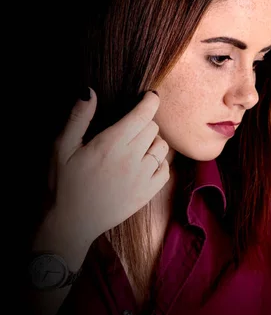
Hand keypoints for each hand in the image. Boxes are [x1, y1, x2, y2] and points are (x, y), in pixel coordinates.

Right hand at [46, 88, 169, 244]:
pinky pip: (165, 170)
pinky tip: (144, 163)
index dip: (150, 101)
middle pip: (153, 128)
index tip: (150, 96)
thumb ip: (78, 118)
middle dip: (144, 122)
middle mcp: (132, 159)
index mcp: (111, 144)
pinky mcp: (147, 195)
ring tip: (137, 145)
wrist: (70, 223)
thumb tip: (90, 91)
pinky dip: (159, 163)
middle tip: (131, 126)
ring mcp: (142, 178)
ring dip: (153, 141)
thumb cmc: (63, 184)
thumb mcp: (62, 147)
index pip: (143, 115)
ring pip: (162, 148)